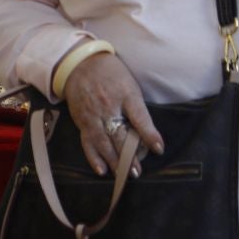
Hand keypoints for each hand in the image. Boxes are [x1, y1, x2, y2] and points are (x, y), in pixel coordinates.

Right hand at [61, 51, 163, 176]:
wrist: (79, 64)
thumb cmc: (110, 73)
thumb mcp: (129, 83)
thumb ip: (137, 106)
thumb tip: (146, 132)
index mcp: (125, 94)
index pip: (139, 117)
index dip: (149, 134)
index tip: (158, 149)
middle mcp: (108, 106)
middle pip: (119, 134)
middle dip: (129, 155)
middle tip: (137, 171)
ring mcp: (93, 115)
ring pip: (103, 142)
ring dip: (114, 161)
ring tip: (124, 175)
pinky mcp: (82, 121)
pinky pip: (87, 142)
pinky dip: (94, 158)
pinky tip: (101, 170)